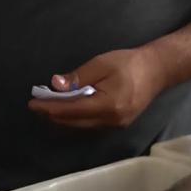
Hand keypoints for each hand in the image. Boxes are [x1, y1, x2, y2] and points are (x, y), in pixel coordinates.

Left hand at [28, 47, 167, 127]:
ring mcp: (117, 125)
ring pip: (83, 126)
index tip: (32, 104)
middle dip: (54, 115)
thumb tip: (56, 85)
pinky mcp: (119, 124)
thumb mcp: (101, 64)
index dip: (50, 108)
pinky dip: (77, 119)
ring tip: (49, 108)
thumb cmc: (130, 64)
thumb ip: (78, 77)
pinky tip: (69, 111)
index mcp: (108, 105)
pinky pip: (92, 125)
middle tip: (38, 106)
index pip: (71, 111)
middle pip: (75, 123)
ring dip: (64, 119)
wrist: (158, 70)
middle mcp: (112, 120)